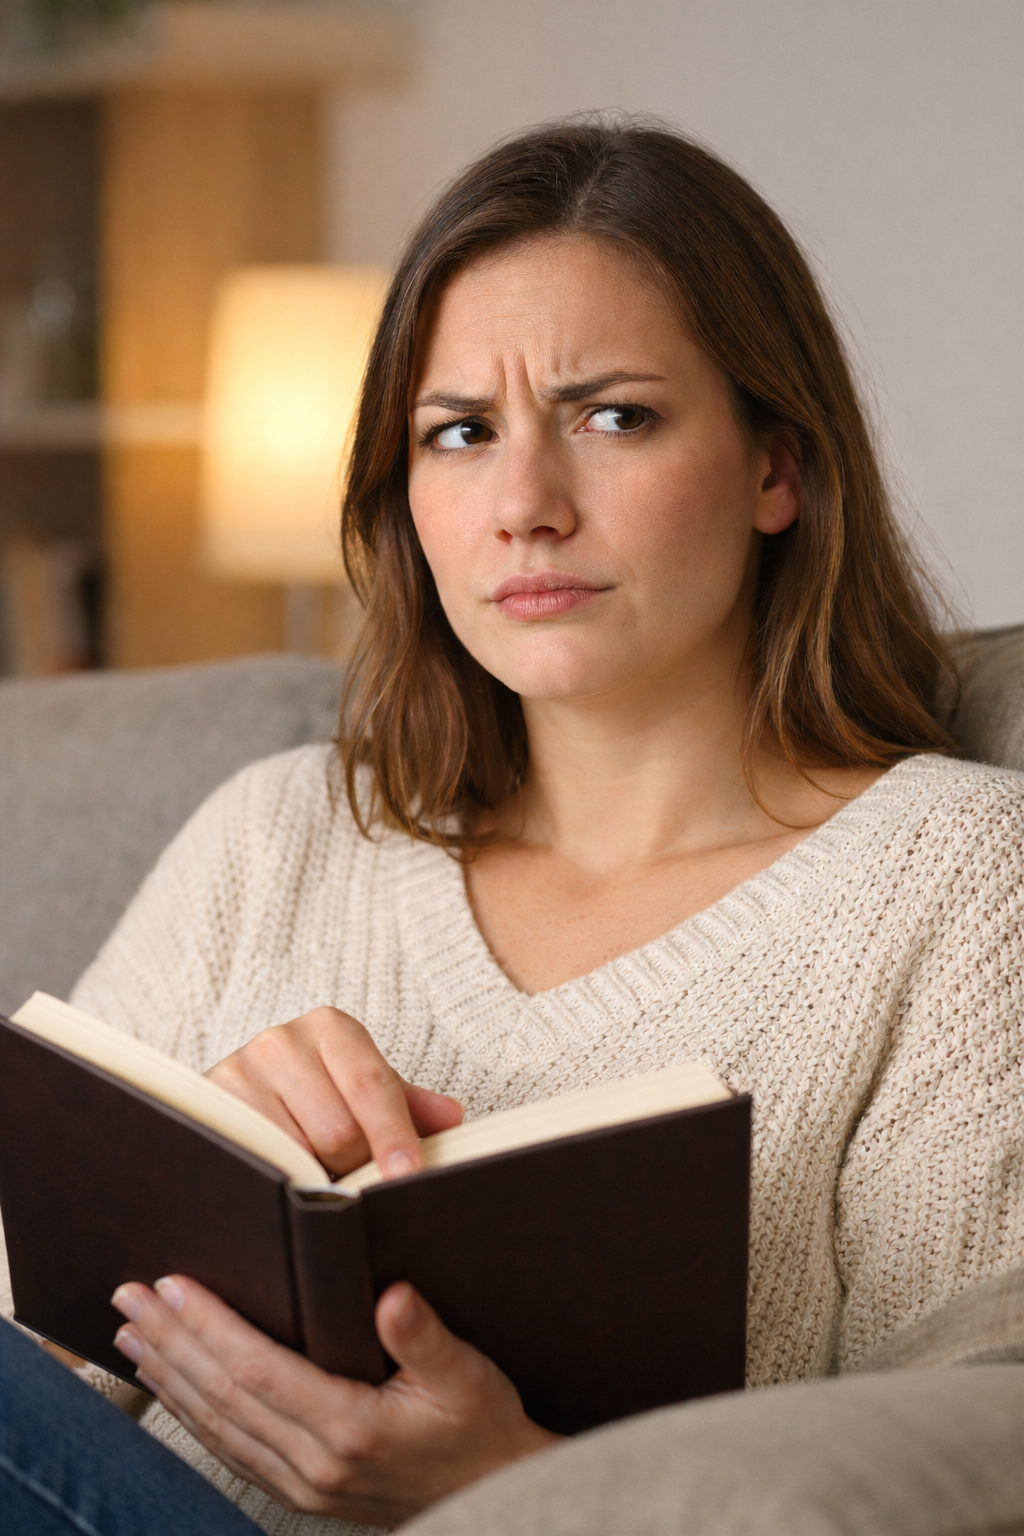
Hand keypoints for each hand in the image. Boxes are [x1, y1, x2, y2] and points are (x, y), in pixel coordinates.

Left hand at [112, 1276, 558, 1526]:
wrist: (498, 1492)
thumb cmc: (484, 1427)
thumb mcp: (469, 1374)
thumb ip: (426, 1337)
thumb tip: (393, 1297)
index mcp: (351, 1429)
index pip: (257, 1369)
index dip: (210, 1325)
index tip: (173, 1285)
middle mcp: (316, 1464)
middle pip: (222, 1395)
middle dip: (170, 1341)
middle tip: (128, 1297)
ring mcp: (304, 1483)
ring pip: (216, 1425)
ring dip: (169, 1375)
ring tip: (131, 1335)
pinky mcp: (302, 1489)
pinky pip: (231, 1448)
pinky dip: (193, 1412)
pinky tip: (173, 1387)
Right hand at [206, 1006, 462, 1178]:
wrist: (242, 1092)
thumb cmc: (318, 1092)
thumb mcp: (364, 1091)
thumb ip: (408, 1105)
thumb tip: (452, 1119)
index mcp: (331, 1028)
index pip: (372, 1085)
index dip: (393, 1135)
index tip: (407, 1176)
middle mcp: (280, 1041)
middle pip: (337, 1130)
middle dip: (353, 1166)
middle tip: (351, 1177)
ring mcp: (238, 1072)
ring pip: (296, 1152)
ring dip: (314, 1176)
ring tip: (316, 1174)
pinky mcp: (209, 1109)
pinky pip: (257, 1162)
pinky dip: (279, 1181)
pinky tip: (286, 1183)